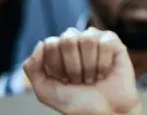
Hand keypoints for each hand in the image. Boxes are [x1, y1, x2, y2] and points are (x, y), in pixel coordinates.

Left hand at [23, 27, 140, 114]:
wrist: (104, 112)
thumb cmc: (76, 101)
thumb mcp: (45, 90)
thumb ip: (32, 68)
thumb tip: (41, 43)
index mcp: (57, 49)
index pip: (51, 43)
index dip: (57, 66)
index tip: (64, 81)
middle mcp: (76, 39)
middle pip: (68, 40)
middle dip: (73, 67)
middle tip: (79, 80)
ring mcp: (95, 39)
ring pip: (88, 39)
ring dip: (89, 66)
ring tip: (92, 78)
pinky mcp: (114, 42)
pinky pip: (106, 43)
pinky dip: (104, 64)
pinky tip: (104, 73)